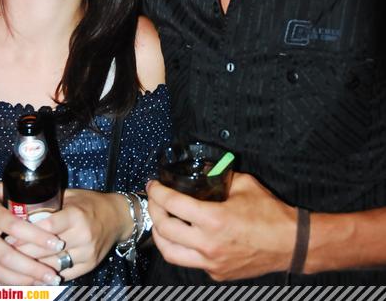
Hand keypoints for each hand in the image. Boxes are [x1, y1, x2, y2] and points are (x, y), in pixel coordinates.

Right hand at [0, 182, 63, 284]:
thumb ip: (15, 196)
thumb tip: (43, 198)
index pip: (16, 227)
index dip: (38, 237)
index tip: (58, 243)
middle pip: (8, 257)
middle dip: (33, 269)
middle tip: (54, 275)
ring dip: (22, 281)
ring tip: (44, 283)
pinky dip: (6, 284)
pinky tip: (24, 286)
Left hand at [16, 189, 132, 280]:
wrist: (118, 217)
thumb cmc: (91, 204)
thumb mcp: (72, 197)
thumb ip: (51, 203)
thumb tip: (23, 208)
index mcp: (77, 215)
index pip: (47, 227)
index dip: (26, 234)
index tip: (9, 237)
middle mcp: (83, 235)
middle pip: (46, 249)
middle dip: (23, 252)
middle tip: (5, 252)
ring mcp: (86, 252)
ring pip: (52, 264)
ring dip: (32, 266)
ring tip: (15, 265)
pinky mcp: (89, 265)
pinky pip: (64, 273)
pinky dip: (47, 274)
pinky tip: (34, 274)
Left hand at [148, 172, 296, 280]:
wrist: (290, 243)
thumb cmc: (270, 213)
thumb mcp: (244, 184)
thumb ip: (221, 176)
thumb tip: (205, 170)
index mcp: (214, 219)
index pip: (173, 205)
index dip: (158, 192)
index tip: (153, 184)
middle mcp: (208, 244)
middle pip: (164, 229)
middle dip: (153, 210)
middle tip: (154, 198)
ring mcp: (211, 263)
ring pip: (170, 252)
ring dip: (160, 235)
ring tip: (160, 220)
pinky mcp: (217, 274)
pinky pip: (190, 261)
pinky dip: (181, 247)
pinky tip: (184, 235)